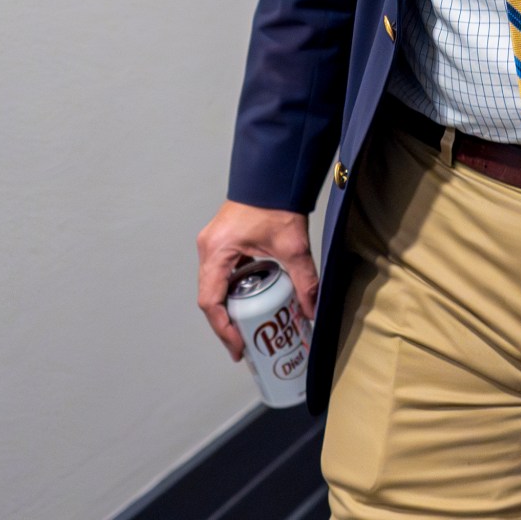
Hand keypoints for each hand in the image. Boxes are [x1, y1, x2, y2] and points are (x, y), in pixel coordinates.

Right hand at [196, 201, 316, 361]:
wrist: (273, 174)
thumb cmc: (275, 203)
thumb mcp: (293, 247)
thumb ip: (304, 281)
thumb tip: (312, 311)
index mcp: (217, 252)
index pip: (211, 301)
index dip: (223, 329)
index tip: (239, 347)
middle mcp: (209, 250)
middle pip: (210, 298)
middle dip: (226, 325)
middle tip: (244, 345)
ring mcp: (213, 245)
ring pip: (215, 287)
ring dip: (229, 309)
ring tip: (249, 329)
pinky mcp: (223, 242)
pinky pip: (222, 274)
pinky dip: (234, 292)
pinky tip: (253, 302)